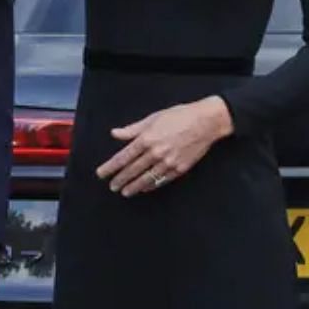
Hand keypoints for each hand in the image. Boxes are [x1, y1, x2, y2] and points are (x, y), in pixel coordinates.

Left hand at [98, 97, 231, 195]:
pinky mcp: (179, 169)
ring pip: (146, 179)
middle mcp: (155, 153)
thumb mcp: (153, 118)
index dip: (110, 167)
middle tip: (112, 186)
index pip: (123, 157)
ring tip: (125, 192)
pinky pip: (161, 180)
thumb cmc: (180, 116)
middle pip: (132, 170)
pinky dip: (151, 186)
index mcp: (147, 138)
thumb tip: (115, 133)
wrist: (206, 122)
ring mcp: (168, 162)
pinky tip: (144, 188)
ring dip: (134, 187)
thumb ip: (133, 129)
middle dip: (120, 179)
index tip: (102, 173)